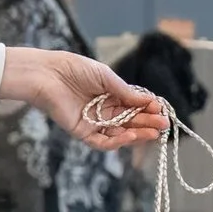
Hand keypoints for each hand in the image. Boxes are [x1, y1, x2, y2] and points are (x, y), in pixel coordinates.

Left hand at [0, 48, 169, 149]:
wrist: (48, 74)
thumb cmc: (75, 69)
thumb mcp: (106, 77)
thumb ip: (126, 92)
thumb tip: (149, 101)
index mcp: (110, 95)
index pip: (133, 106)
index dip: (148, 109)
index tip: (161, 109)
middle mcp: (103, 110)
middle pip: (129, 122)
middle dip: (147, 123)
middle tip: (164, 125)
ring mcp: (94, 123)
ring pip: (119, 134)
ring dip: (137, 135)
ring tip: (153, 133)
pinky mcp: (82, 132)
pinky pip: (101, 142)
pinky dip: (117, 142)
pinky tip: (130, 135)